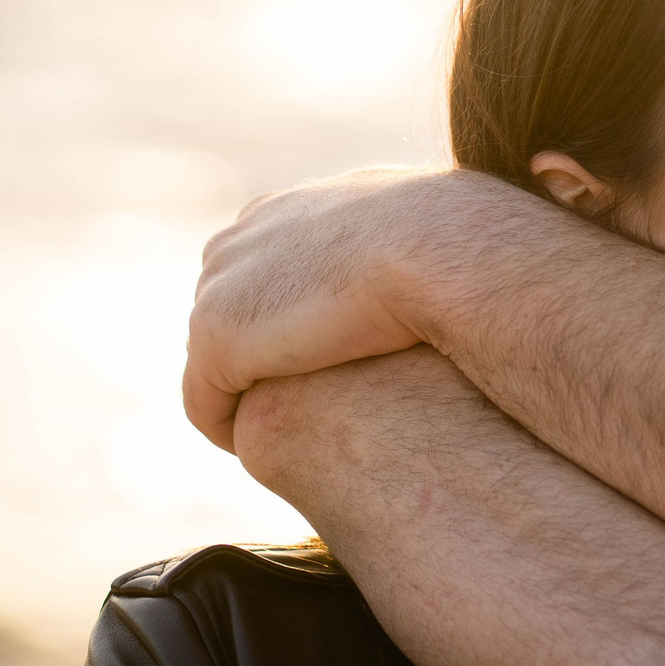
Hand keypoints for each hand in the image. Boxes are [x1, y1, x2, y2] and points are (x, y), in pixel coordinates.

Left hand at [184, 167, 437, 451]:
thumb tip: (432, 256)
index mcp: (284, 209)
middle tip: (302, 412)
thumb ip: (403, 244)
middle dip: (256, 359)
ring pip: (214, 361)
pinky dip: (230, 431)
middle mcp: (241, 237)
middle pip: (229, 313)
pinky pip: (206, 404)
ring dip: (245, 399)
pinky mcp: (216, 340)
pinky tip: (270, 456)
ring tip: (289, 440)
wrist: (440, 249)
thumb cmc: (459, 243)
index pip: (262, 272)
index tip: (321, 366)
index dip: (287, 324)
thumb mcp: (428, 230)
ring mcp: (220, 287)